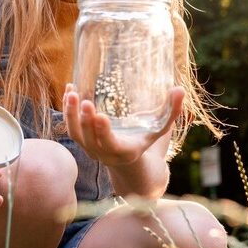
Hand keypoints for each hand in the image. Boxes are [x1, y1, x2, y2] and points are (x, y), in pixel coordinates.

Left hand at [61, 83, 183, 166]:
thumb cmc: (146, 139)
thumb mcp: (160, 128)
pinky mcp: (82, 141)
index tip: (100, 115)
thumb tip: (180, 89)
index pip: (110, 144)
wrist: (127, 159)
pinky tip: (69, 90)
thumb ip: (172, 111)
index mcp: (123, 151)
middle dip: (85, 120)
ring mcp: (90, 148)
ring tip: (71, 92)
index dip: (103, 132)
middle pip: (89, 139)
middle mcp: (103, 153)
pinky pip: (71, 127)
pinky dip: (67, 110)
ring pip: (75, 134)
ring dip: (71, 115)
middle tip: (84, 100)